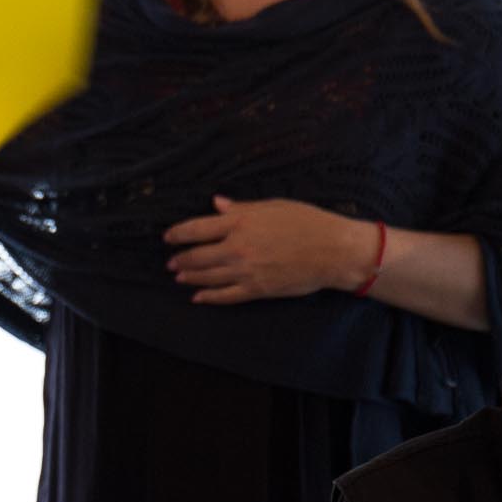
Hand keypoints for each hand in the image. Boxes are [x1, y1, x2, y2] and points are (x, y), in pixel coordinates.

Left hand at [163, 197, 367, 305]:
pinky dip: (209, 296)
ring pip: (208, 277)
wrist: (332, 251)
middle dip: (181, 259)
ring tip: (178, 276)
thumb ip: (241, 208)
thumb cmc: (307, 222)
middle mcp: (237, 248)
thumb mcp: (272, 206)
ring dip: (190, 276)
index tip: (168, 237)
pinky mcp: (256, 290)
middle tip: (171, 261)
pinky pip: (226, 295)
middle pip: (198, 256)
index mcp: (240, 224)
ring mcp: (246, 271)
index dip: (178, 234)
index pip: (197, 229)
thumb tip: (217, 205)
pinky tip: (198, 296)